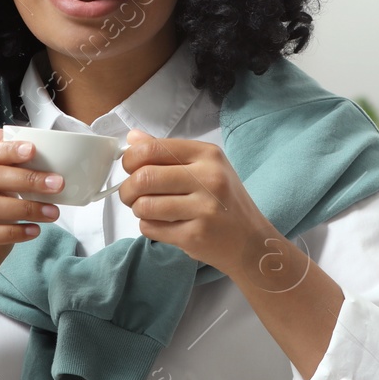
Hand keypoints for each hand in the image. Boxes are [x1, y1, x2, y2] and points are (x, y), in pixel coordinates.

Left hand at [115, 129, 279, 277]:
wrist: (251, 241)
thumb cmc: (224, 201)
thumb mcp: (204, 167)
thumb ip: (167, 152)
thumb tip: (132, 138)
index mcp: (207, 154)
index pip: (152, 149)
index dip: (130, 160)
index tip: (130, 169)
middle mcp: (208, 178)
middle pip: (144, 178)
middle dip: (127, 189)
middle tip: (130, 195)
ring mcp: (203, 209)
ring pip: (144, 205)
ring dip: (138, 210)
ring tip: (149, 210)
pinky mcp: (195, 236)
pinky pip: (151, 228)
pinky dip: (148, 227)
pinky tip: (164, 225)